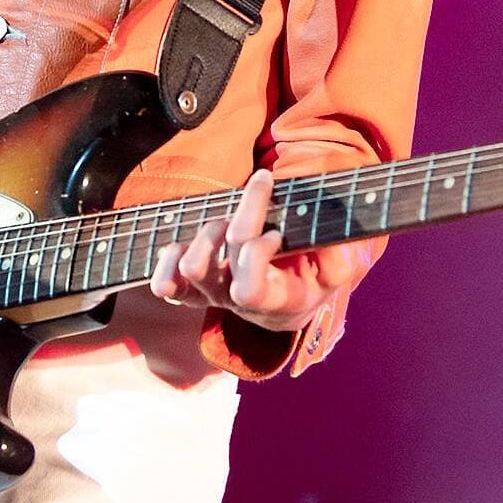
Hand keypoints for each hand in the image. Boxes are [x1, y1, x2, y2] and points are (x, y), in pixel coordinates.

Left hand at [147, 169, 370, 334]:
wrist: (288, 302)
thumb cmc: (312, 278)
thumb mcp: (334, 271)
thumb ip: (335, 258)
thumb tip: (320, 239)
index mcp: (271, 302)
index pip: (247, 287)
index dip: (256, 251)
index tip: (277, 232)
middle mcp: (233, 301)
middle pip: (208, 267)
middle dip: (236, 221)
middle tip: (260, 201)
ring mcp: (210, 294)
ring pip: (187, 269)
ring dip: (206, 234)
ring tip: (230, 219)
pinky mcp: (193, 287)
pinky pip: (166, 284)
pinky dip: (170, 260)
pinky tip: (191, 240)